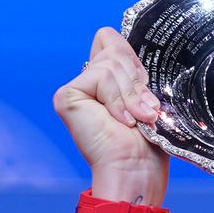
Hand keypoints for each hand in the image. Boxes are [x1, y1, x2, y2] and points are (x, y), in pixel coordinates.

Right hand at [53, 27, 169, 201]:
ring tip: (136, 120)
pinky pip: (101, 74)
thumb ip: (131, 69)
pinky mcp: (67, 96)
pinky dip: (117, 98)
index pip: (112, 40)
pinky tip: (119, 121)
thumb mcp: (145, 98)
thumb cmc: (146, 148)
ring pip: (110, 62)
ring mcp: (75, 90)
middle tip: (143, 112)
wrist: (135, 172)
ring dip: (131, 94)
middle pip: (113, 47)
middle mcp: (86, 83)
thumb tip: (122, 41)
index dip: (133, 62)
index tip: (144, 92)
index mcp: (103, 82)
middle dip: (135, 80)